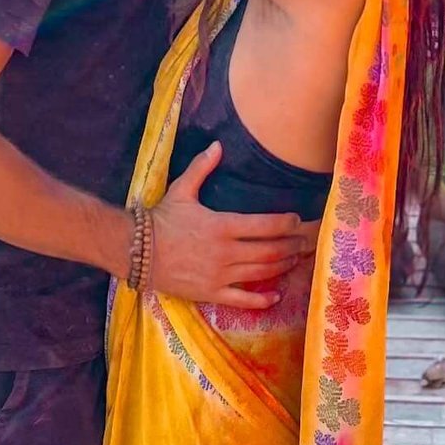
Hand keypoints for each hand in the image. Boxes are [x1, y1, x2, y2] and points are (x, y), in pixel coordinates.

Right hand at [148, 143, 318, 309]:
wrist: (138, 252)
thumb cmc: (162, 219)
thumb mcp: (182, 189)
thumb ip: (202, 167)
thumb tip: (218, 145)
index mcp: (222, 225)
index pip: (264, 225)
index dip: (286, 224)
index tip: (297, 220)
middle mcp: (225, 253)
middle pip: (269, 250)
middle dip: (291, 245)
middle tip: (305, 241)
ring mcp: (219, 276)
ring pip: (260, 273)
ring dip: (283, 266)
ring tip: (296, 259)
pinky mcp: (211, 294)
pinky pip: (242, 300)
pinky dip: (262, 299)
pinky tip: (276, 296)